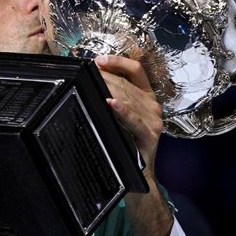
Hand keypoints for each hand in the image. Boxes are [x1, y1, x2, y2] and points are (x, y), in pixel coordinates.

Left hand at [94, 54, 171, 235]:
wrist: (138, 176)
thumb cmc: (123, 144)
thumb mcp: (118, 118)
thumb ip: (110, 98)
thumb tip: (87, 79)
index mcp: (147, 97)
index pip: (136, 70)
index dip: (117, 61)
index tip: (96, 60)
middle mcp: (153, 105)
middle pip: (125, 83)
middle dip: (102, 77)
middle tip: (82, 74)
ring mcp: (153, 120)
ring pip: (127, 98)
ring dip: (106, 90)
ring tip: (88, 84)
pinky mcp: (150, 135)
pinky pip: (134, 120)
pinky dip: (122, 111)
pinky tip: (110, 104)